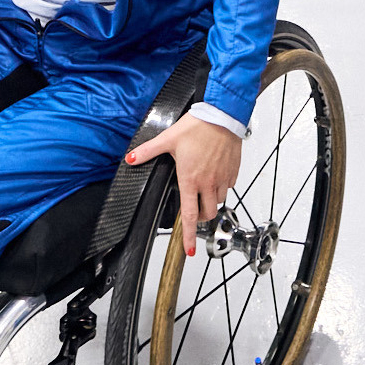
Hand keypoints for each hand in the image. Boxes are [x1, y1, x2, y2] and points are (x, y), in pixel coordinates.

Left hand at [125, 112, 242, 256]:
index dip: (188, 235)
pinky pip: (229, 186)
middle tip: (194, 210)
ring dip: (211, 201)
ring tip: (204, 190)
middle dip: (200, 216)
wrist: (222, 115)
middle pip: (207, 213)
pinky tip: (215, 176)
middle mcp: (208, 182)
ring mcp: (222, 177)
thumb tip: (131, 158)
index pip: (189, 215)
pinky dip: (222, 187)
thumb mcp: (168, 139)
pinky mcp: (233, 170)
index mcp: (190, 179)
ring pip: (219, 200)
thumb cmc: (198, 126)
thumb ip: (148, 151)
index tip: (189, 250)